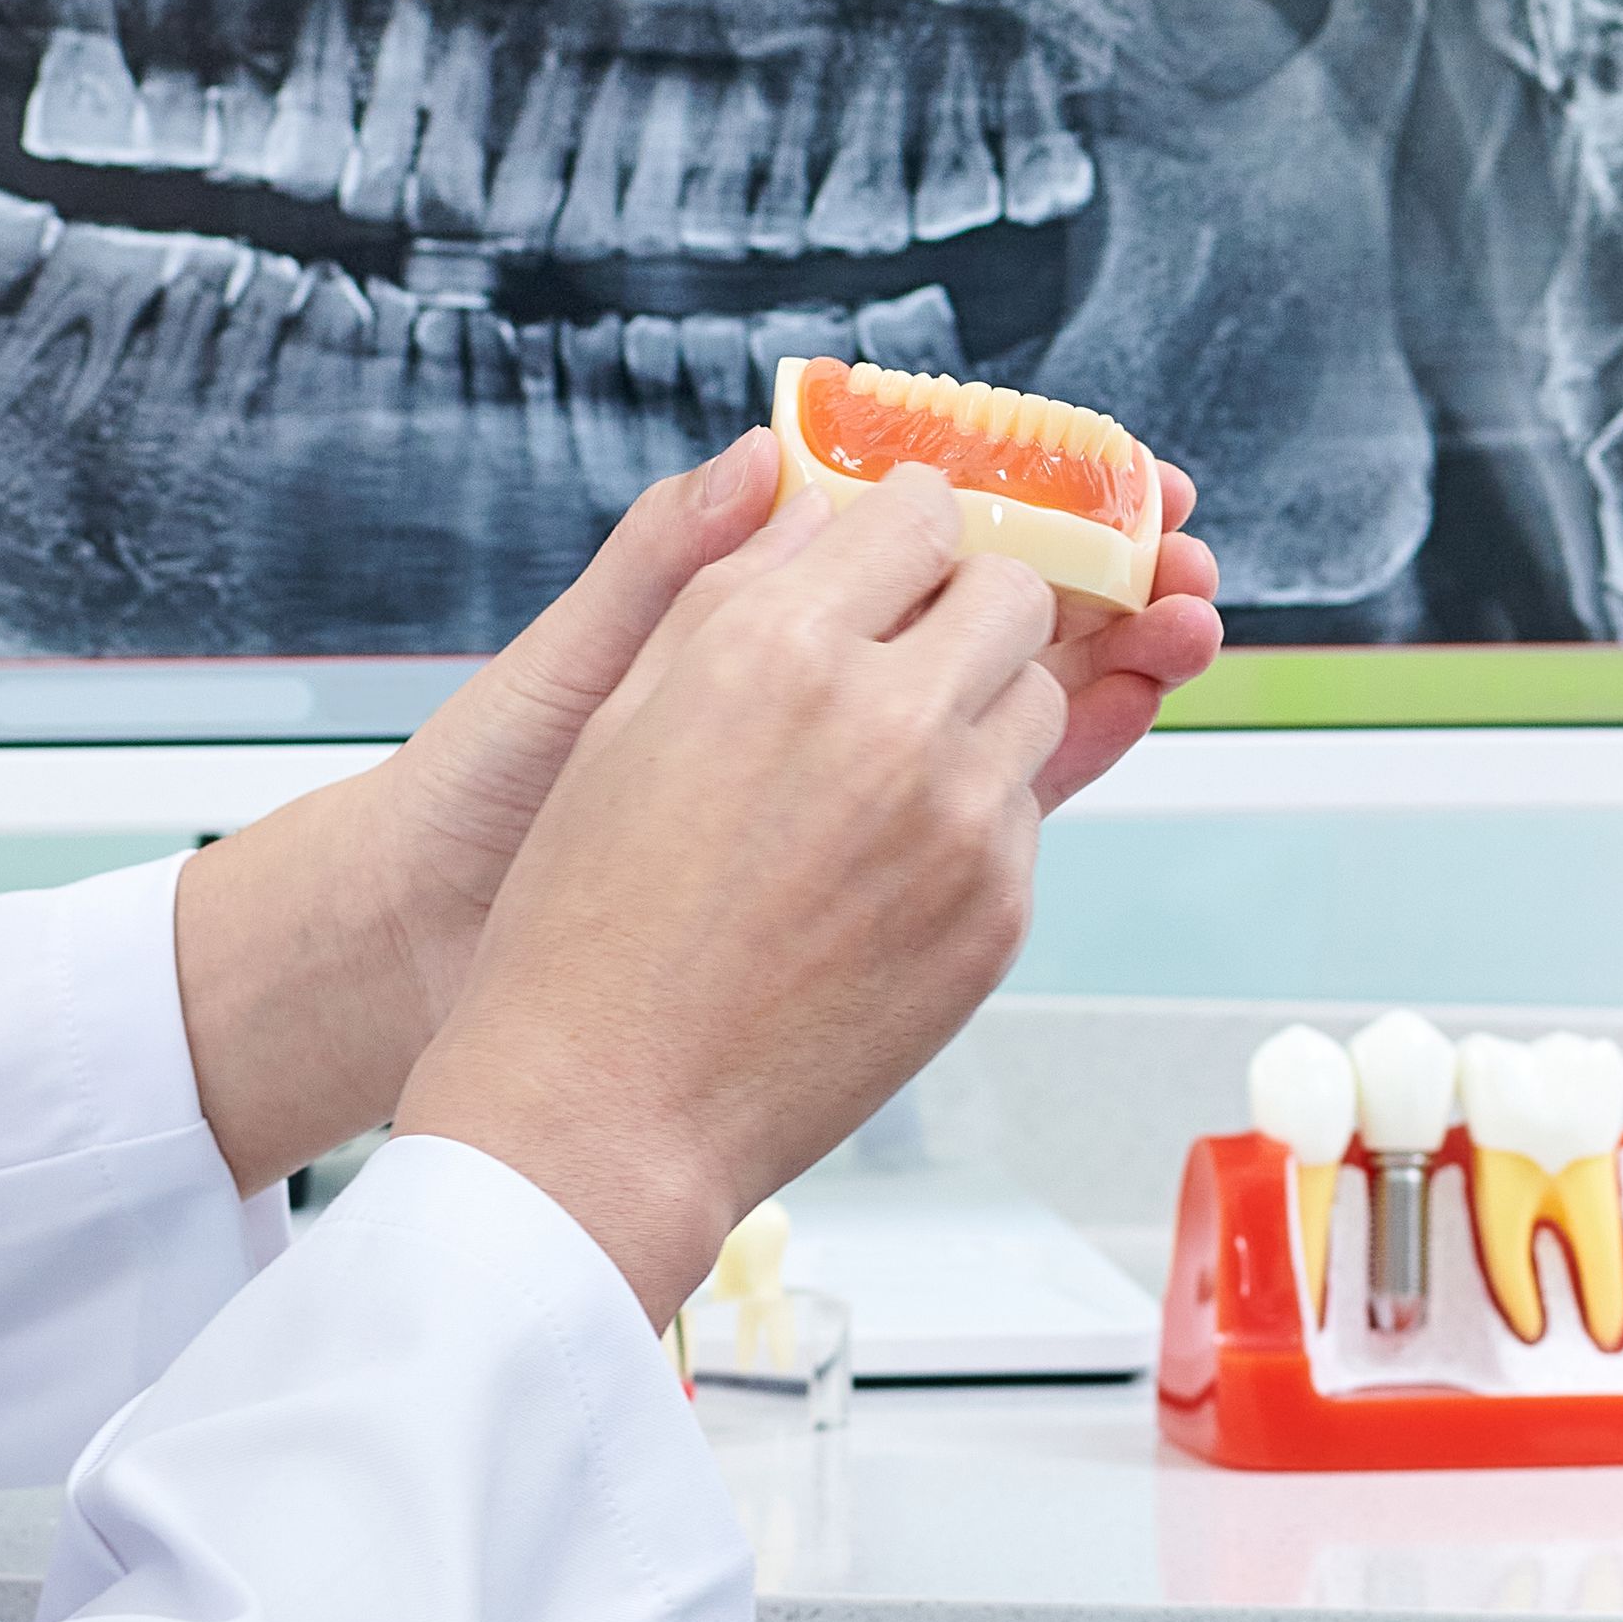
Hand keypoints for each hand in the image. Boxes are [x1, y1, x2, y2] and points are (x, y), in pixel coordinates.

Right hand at [175, 440, 1230, 1186]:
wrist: (603, 1112)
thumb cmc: (582, 919)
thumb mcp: (623, 714)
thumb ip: (732, 591)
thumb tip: (817, 509)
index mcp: (778, 644)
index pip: (920, 513)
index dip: (909, 532)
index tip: (895, 559)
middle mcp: (888, 717)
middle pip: (1013, 596)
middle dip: (970, 608)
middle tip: (910, 653)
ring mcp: (960, 820)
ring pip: (1041, 700)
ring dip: (985, 707)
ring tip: (892, 766)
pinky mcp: (997, 911)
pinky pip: (1026, 812)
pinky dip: (977, 813)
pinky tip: (885, 862)